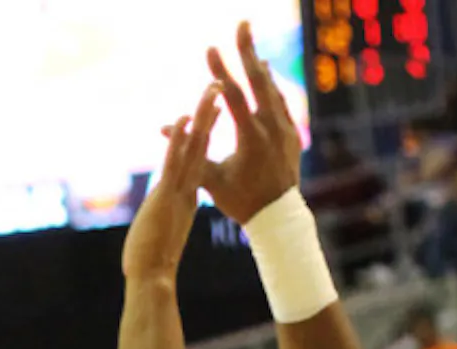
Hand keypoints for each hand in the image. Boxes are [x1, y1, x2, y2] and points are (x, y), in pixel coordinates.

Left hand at [122, 83, 222, 280]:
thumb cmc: (150, 264)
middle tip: (221, 86)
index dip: (205, 134)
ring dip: (203, 117)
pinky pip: (175, 162)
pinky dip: (179, 139)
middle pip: (202, 145)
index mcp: (186, 197)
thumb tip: (161, 220)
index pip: (198, 158)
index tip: (215, 110)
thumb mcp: (159, 233)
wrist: (151, 279)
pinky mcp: (167, 196)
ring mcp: (179, 192)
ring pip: (194, 148)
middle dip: (211, 115)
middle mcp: (187, 190)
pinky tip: (184, 118)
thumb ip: (163, 220)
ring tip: (213, 88)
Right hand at [199, 22, 302, 226]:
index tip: (210, 47)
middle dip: (248, 49)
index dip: (221, 69)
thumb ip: (189, 153)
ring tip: (252, 48)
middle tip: (243, 23)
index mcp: (251, 136)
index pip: (233, 95)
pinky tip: (266, 77)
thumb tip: (164, 130)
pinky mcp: (292, 133)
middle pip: (259, 79)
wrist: (278, 216)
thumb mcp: (211, 179)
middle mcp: (271, 126)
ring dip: (259, 66)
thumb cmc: (240, 200)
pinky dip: (271, 86)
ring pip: (272, 88)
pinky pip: (281, 102)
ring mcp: (285, 128)